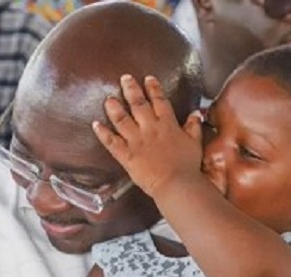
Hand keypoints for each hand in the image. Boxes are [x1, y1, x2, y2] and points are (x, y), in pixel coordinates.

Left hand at [93, 74, 203, 196]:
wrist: (176, 184)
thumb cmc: (187, 166)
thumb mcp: (195, 143)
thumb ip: (193, 126)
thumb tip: (195, 113)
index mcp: (167, 125)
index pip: (159, 101)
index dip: (153, 88)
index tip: (148, 78)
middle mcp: (150, 128)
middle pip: (138, 104)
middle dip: (131, 89)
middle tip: (124, 79)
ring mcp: (136, 141)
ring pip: (122, 119)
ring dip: (114, 108)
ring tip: (108, 99)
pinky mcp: (126, 155)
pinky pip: (111, 142)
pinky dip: (102, 133)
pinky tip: (95, 124)